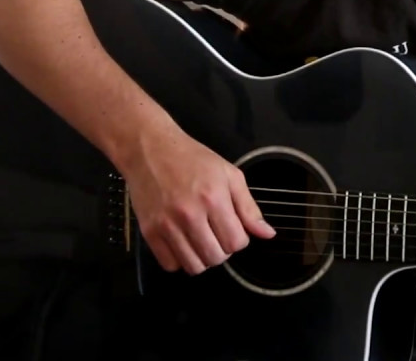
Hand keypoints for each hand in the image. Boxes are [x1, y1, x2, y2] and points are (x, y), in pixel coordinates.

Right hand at [121, 126, 275, 274]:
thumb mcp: (229, 175)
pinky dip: (179, 260)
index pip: (236, 243)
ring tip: (200, 239)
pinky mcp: (148, 232)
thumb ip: (249, 207)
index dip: (239, 239)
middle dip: (222, 250)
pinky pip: (169, 265)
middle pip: (216, 258)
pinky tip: (182, 242)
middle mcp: (190, 215)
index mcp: (214, 199)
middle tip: (217, 234)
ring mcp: (166, 225)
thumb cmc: (192, 159)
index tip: (232, 228)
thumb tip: (267, 234)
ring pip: (193, 266)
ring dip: (202, 257)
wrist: (149, 149)